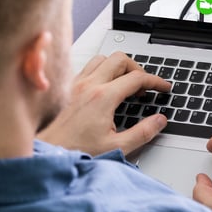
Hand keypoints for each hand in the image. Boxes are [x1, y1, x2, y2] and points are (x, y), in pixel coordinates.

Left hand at [37, 52, 170, 155]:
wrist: (48, 153)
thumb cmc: (76, 151)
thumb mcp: (116, 147)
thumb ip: (142, 133)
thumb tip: (159, 120)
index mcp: (103, 98)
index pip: (137, 78)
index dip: (155, 81)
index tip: (163, 87)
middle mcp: (89, 86)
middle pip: (120, 59)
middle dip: (138, 69)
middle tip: (144, 86)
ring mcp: (77, 84)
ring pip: (103, 58)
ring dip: (118, 67)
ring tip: (126, 84)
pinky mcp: (69, 87)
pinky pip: (89, 66)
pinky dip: (102, 70)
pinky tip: (106, 86)